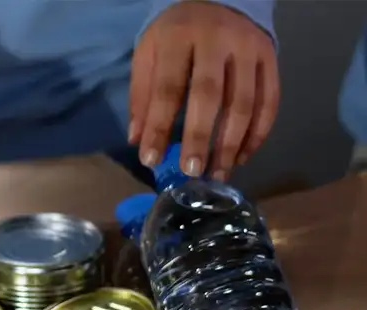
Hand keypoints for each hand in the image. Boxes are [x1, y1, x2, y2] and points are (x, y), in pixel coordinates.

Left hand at [129, 1, 278, 179]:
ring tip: (217, 174)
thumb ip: (142, 96)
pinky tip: (241, 156)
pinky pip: (269, 100)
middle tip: (191, 172)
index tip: (151, 160)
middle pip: (210, 96)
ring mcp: (249, 48)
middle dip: (199, 138)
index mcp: (179, 37)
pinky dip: (258, 133)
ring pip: (244, 102)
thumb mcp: (149, 54)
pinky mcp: (272, 57)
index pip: (168, 88)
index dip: (159, 126)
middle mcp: (218, 40)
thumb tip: (138, 140)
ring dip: (231, 144)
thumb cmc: (176, 34)